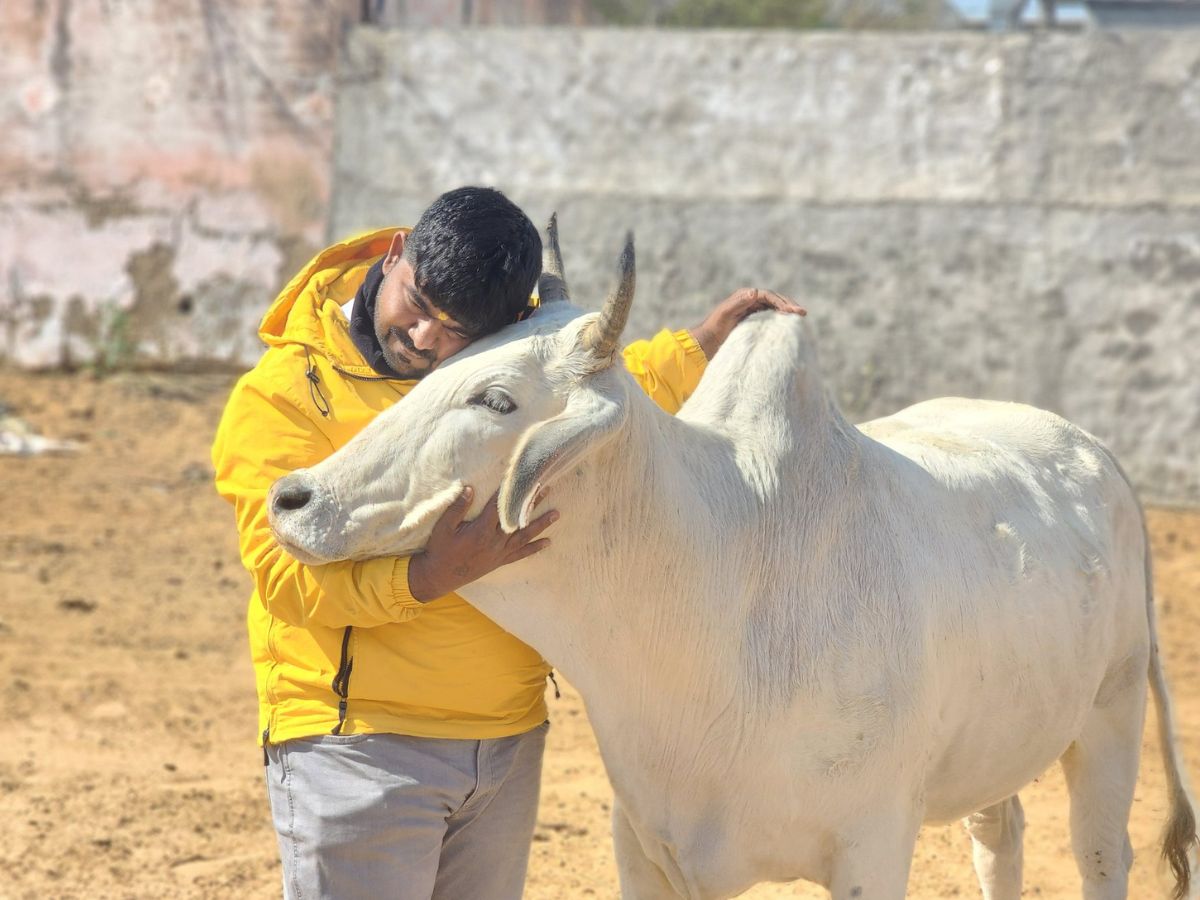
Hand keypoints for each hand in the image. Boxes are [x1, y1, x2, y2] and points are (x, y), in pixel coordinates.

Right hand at [407, 486, 557, 601]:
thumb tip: (469, 488)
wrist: (440, 576)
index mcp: (481, 531)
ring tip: (556, 514)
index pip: (499, 506)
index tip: (522, 478)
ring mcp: (499, 552)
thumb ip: (457, 508)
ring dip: (541, 524)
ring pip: (524, 536)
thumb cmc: (440, 550)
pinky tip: (548, 543)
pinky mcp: (500, 561)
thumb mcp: (443, 528)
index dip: (510, 491)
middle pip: (518, 518)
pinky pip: (521, 554)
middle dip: (533, 503)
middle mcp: (495, 541)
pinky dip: (535, 548)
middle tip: (547, 489)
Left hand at [687, 288, 805, 359]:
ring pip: (775, 308)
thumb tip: (755, 292)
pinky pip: (771, 316)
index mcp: (745, 295)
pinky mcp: (754, 319)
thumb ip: (738, 302)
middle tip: (803, 313)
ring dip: (787, 311)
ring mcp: (753, 309)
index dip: (781, 302)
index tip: (791, 312)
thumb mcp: (726, 313)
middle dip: (789, 305)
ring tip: (800, 317)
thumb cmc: (715, 325)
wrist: (709, 339)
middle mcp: (751, 299)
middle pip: (775, 299)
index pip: (768, 296)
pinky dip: (781, 319)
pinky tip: (789, 325)